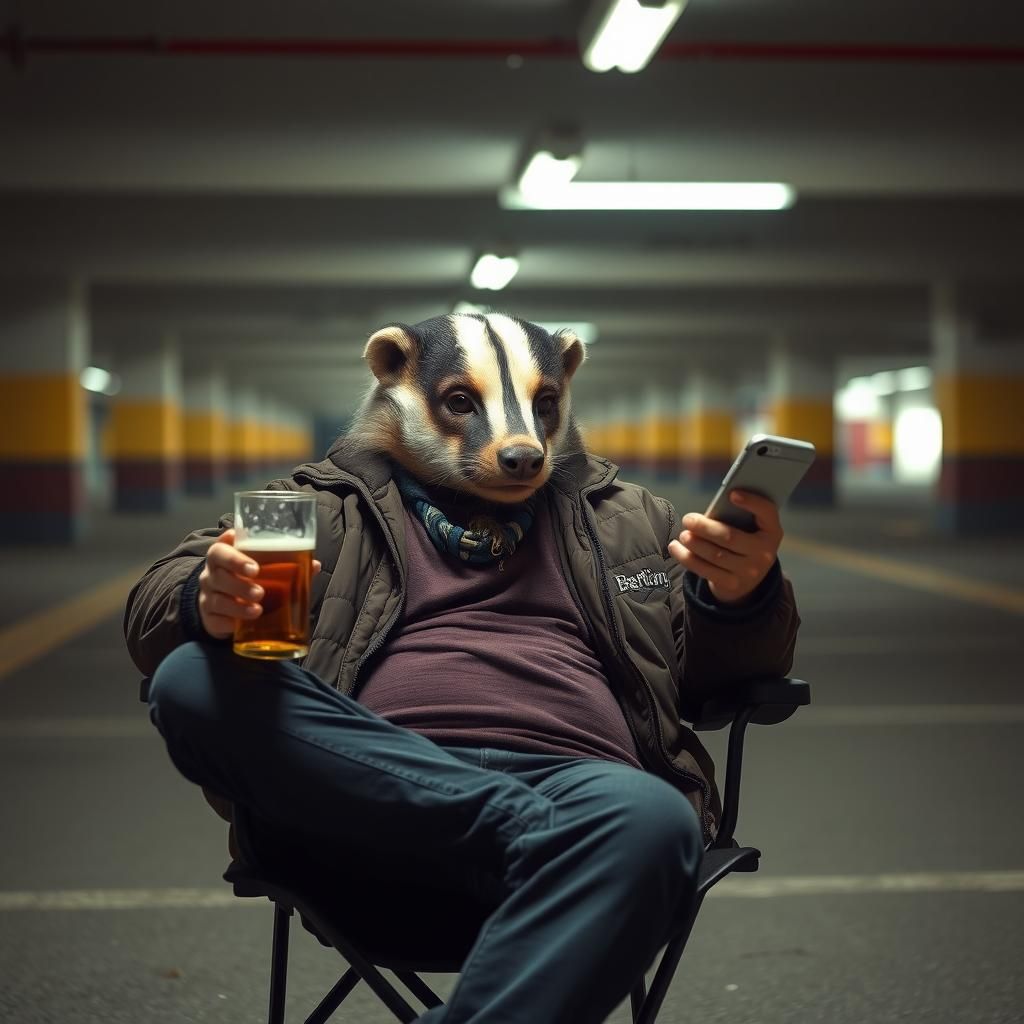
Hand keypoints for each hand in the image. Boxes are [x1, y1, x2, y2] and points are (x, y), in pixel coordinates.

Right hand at [198, 528, 321, 638]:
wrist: (225, 601)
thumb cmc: (248, 578)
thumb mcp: (263, 567)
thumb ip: (286, 564)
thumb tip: (314, 565)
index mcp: (224, 555)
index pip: (220, 550)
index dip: (235, 558)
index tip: (255, 568)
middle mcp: (212, 574)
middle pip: (218, 575)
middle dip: (239, 584)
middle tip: (260, 592)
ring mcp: (207, 595)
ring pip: (216, 599)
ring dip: (237, 606)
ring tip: (257, 611)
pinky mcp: (208, 616)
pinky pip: (214, 619)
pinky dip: (228, 623)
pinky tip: (239, 626)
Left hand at [667, 490, 782, 604]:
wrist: (747, 580)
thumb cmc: (743, 542)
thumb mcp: (748, 529)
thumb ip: (735, 518)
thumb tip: (708, 514)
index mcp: (771, 532)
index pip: (767, 513)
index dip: (752, 502)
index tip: (732, 494)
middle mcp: (764, 553)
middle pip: (730, 537)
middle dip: (705, 527)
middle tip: (688, 519)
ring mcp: (749, 571)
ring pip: (715, 555)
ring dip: (694, 543)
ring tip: (683, 535)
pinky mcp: (732, 584)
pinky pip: (705, 570)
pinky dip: (687, 558)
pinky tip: (675, 548)